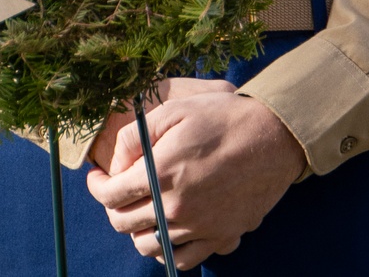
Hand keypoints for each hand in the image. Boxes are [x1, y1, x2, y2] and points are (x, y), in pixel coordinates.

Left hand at [87, 87, 305, 269]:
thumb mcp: (174, 110)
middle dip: (112, 208)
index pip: (112, 195)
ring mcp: (200, 228)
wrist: (273, 137)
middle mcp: (177, 208)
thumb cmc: (223, 117)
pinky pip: (183, 259)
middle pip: (125, 224)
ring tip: (142, 210)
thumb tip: (116, 161)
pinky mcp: (221, 238)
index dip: (96, 186)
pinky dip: (168, 250)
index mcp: (161, 173)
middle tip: (116, 192)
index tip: (95, 177)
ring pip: (150, 246)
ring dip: (137, 230)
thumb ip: (136, 136)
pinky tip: (168, 229)